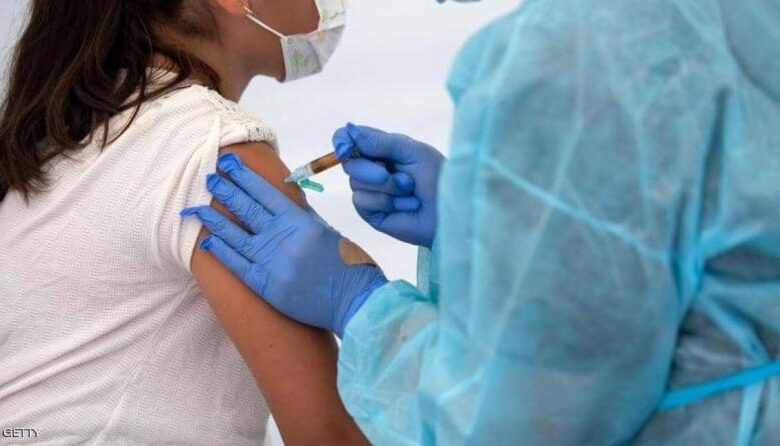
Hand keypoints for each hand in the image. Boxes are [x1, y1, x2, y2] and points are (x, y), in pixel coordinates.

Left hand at [181, 153, 386, 336]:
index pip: (266, 194)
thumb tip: (283, 202)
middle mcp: (284, 240)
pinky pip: (237, 265)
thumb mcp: (329, 233)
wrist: (355, 303)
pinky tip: (209, 241)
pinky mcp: (266, 286)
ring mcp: (272, 264)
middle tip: (209, 178)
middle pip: (248, 211)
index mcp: (302, 223)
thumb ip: (304, 217)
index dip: (245, 178)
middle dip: (227, 192)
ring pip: (236, 236)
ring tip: (198, 207)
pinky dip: (222, 251)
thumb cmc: (349, 266)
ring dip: (215, 219)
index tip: (229, 165)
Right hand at [333, 123, 444, 247]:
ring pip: (356, 184)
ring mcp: (370, 192)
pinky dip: (386, 202)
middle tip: (393, 176)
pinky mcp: (372, 213)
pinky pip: (362, 202)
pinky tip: (406, 206)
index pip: (348, 140)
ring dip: (387, 187)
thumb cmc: (438, 177)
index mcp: (380, 149)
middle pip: (348, 162)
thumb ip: (380, 142)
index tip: (346, 148)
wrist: (452, 209)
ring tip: (410, 191)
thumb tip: (349, 130)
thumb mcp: (412, 151)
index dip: (343, 142)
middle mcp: (371, 169)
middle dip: (370, 169)